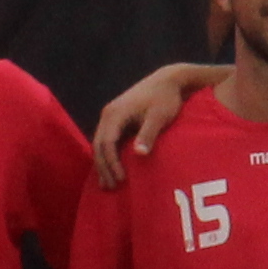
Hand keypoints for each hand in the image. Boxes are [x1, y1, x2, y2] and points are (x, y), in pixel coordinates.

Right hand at [89, 61, 213, 185]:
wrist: (168, 80)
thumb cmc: (165, 98)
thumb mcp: (159, 116)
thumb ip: (148, 134)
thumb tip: (139, 154)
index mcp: (115, 113)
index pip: (107, 143)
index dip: (112, 163)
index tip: (121, 179)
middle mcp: (108, 114)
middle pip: (98, 145)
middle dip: (104, 167)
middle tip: (112, 188)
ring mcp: (110, 116)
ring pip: (100, 144)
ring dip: (103, 164)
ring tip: (108, 184)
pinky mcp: (116, 119)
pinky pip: (106, 140)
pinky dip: (107, 156)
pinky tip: (111, 170)